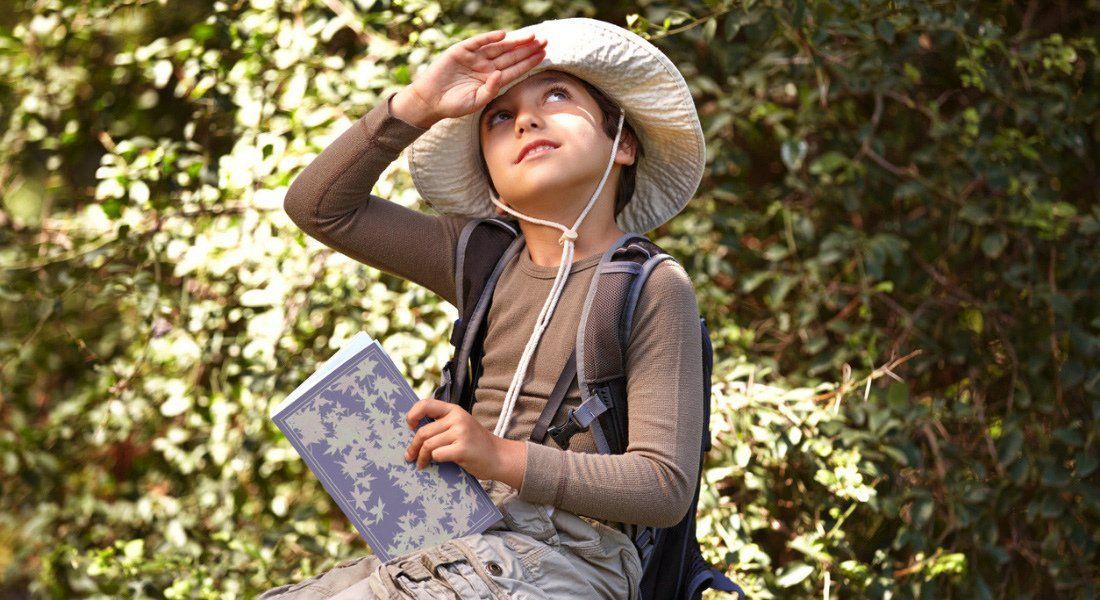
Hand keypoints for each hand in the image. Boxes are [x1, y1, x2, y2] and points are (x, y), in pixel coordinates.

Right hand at [395, 29, 547, 126]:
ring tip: (531, 37)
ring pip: (498, 47)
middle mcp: (485, 66)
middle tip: (544, 41)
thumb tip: (501, 75)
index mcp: (492, 79)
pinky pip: (478, 42)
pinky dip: (489, 38)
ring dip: (514, 41)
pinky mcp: (461, 51)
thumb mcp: (476, 102)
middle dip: (527, 48)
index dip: (529, 62)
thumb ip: (490, 90)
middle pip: (510, 55)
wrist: (430, 101)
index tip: (544, 55)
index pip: (515, 69)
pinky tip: (504, 35)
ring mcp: (474, 57)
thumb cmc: (453, 105)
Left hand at [403, 397, 523, 484]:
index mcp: (454, 410)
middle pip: (423, 431)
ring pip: (428, 445)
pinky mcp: (462, 449)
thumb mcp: (461, 425)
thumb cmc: (475, 443)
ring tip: (420, 464)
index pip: (426, 404)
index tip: (410, 426)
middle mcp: (457, 418)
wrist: (499, 456)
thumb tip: (413, 431)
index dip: (413, 414)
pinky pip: (437, 455)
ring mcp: (461, 433)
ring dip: (421, 457)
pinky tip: (436, 464)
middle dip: (413, 446)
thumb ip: (442, 424)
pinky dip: (434, 461)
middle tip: (409, 456)